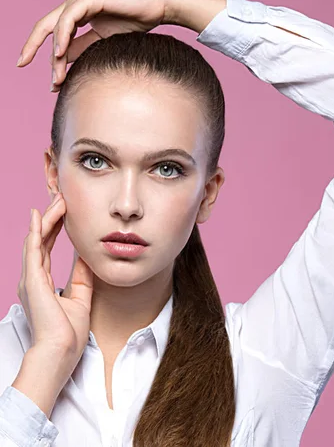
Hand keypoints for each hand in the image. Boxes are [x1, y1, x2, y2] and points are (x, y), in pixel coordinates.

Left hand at [16, 0, 170, 91]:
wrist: (157, 8)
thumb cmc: (136, 22)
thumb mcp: (106, 41)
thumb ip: (84, 49)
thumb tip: (64, 62)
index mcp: (79, 16)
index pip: (56, 36)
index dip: (47, 55)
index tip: (50, 81)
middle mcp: (75, 7)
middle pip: (46, 27)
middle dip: (32, 46)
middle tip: (22, 64)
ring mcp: (80, 1)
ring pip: (56, 26)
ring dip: (54, 52)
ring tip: (55, 74)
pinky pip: (69, 17)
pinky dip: (62, 35)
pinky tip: (60, 52)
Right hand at [18, 192, 93, 366]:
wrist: (61, 351)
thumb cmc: (69, 333)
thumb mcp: (81, 297)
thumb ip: (82, 277)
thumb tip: (87, 256)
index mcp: (43, 282)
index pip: (48, 247)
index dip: (56, 228)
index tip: (65, 210)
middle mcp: (33, 278)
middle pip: (42, 239)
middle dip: (51, 217)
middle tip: (60, 196)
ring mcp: (30, 278)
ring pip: (37, 239)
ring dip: (48, 218)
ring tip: (57, 199)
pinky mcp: (32, 281)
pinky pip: (34, 249)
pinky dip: (38, 231)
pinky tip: (41, 215)